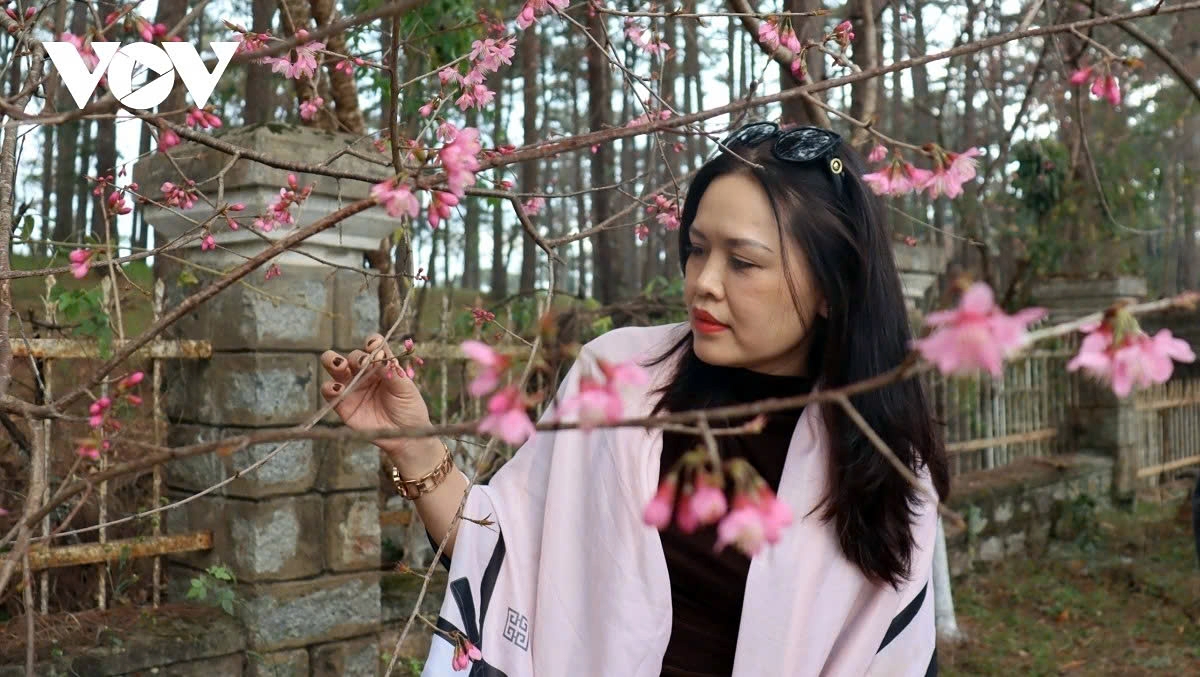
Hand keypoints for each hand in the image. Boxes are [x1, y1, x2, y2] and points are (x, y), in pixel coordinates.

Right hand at [320, 333, 433, 460]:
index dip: (372, 342)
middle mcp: (364, 373)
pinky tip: (339, 389)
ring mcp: (352, 387)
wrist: (406, 435)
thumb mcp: (406, 389)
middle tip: (362, 362)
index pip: (373, 346)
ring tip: (342, 367)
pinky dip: (330, 387)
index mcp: (381, 365)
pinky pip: (329, 391)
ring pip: (334, 367)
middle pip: (350, 354)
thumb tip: (380, 356)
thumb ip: (392, 372)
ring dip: (334, 362)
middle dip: (353, 355)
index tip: (374, 346)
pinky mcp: (342, 404)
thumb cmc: (409, 408)